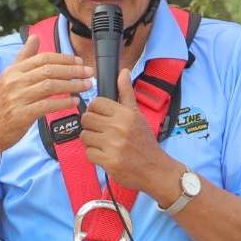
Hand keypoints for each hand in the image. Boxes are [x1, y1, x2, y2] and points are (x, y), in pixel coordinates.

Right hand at [0, 34, 92, 153]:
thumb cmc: (2, 106)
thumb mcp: (8, 78)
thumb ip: (23, 58)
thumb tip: (34, 37)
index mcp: (12, 71)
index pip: (43, 59)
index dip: (64, 59)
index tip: (79, 62)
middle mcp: (14, 82)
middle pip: (49, 70)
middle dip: (72, 70)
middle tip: (88, 73)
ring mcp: (17, 98)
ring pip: (50, 86)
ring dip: (72, 85)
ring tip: (86, 86)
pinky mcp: (22, 115)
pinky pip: (47, 105)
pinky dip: (63, 103)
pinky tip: (74, 102)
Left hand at [81, 68, 176, 194]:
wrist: (155, 169)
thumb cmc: (145, 141)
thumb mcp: (137, 115)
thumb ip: (126, 93)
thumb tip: (123, 71)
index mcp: (125, 114)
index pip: (96, 103)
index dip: (95, 110)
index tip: (101, 117)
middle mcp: (119, 127)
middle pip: (86, 119)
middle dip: (91, 126)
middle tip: (102, 132)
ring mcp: (113, 145)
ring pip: (85, 136)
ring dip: (91, 141)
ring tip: (104, 144)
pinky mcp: (108, 161)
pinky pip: (88, 153)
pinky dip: (95, 155)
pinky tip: (106, 155)